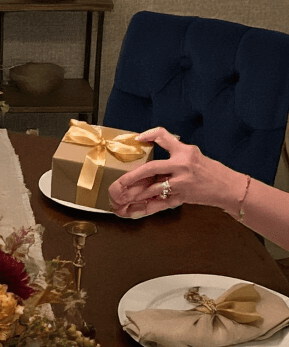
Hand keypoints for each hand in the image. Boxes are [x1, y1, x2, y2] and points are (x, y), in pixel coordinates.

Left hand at [108, 127, 243, 218]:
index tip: (138, 138)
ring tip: (121, 198)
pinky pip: (160, 204)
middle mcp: (182, 166)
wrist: (227, 187)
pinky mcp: (182, 197)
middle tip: (119, 182)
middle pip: (151, 168)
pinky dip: (145, 208)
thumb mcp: (194, 154)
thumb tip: (152, 148)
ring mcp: (182, 183)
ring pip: (153, 189)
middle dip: (132, 176)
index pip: (164, 137)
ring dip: (135, 194)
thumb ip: (175, 151)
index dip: (149, 135)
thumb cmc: (210, 170)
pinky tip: (133, 211)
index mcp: (185, 152)